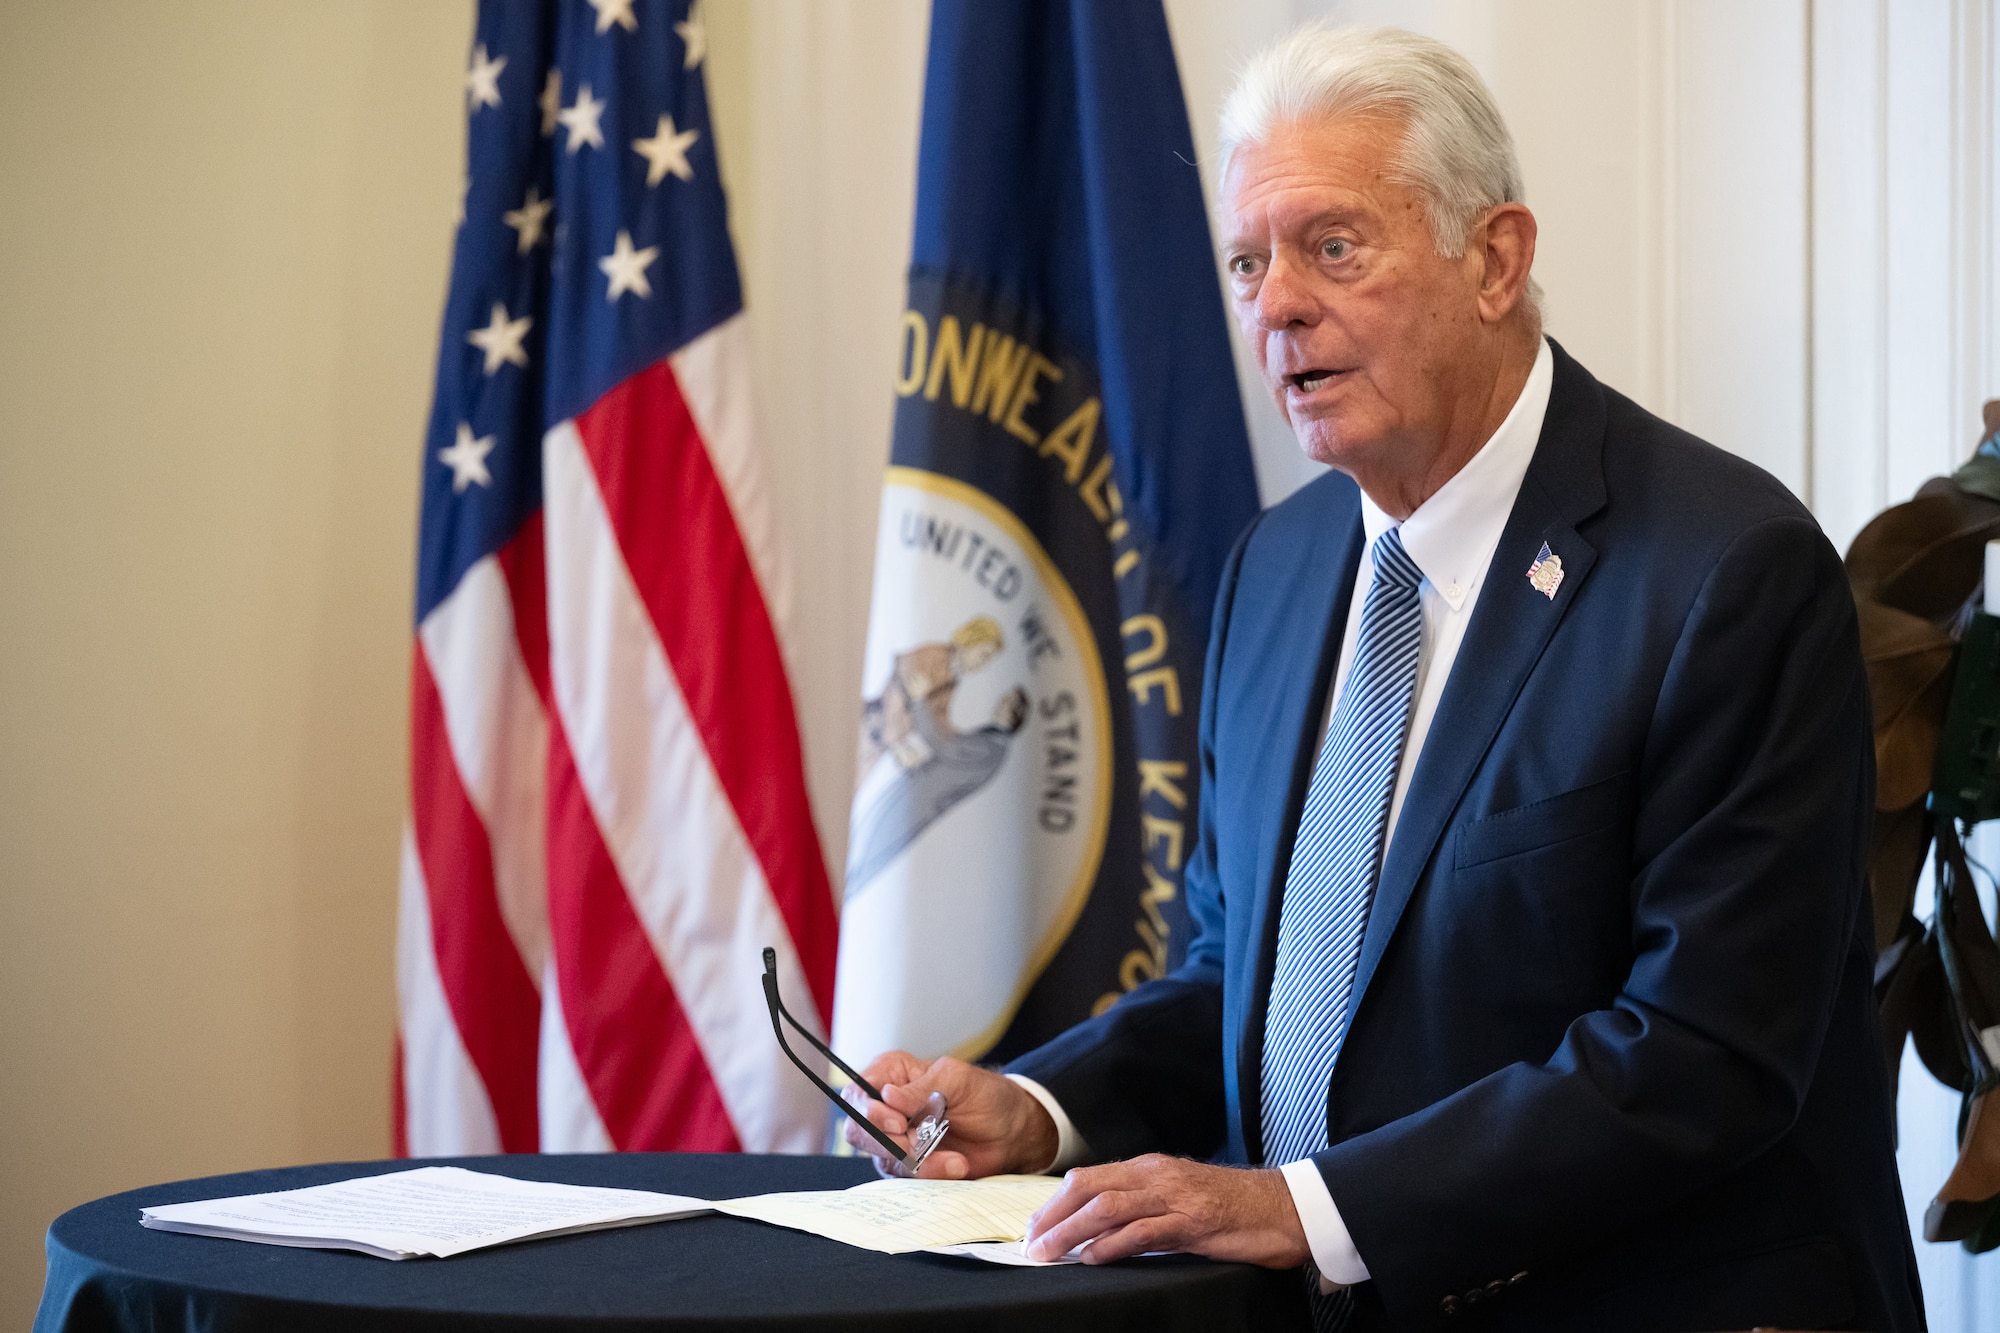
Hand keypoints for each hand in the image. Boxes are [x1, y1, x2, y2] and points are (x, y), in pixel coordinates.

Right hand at [840, 1051, 1057, 1179]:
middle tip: (920, 1145)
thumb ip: (921, 1087)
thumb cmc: (985, 1095)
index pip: (858, 1093)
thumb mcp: (957, 1079)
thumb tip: (886, 1096)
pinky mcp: (908, 1165)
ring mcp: (894, 1139)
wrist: (1011, 1132)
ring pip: (883, 1158)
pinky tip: (957, 1165)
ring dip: (919, 1162)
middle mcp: (885, 1107)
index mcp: (891, 1074)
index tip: (896, 1122)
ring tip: (956, 1159)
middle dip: (889, 1142)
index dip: (867, 1110)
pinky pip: (905, 1177)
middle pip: (859, 1131)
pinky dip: (931, 1173)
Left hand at [1024, 1155, 1311, 1268]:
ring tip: (1049, 1253)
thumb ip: (1143, 1208)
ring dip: (1072, 1231)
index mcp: (1151, 1168)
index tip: (1035, 1229)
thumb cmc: (1233, 1209)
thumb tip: (1098, 1232)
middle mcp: (1158, 1175)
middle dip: (1053, 1216)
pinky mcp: (1194, 1222)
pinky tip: (1093, 1258)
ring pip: (1108, 1207)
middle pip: (1089, 1188)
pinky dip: (1112, 1244)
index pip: (1089, 1178)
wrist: (1285, 1208)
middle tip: (1031, 1244)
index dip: (1055, 1203)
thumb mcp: (1179, 1199)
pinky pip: (1144, 1230)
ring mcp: (1176, 1196)